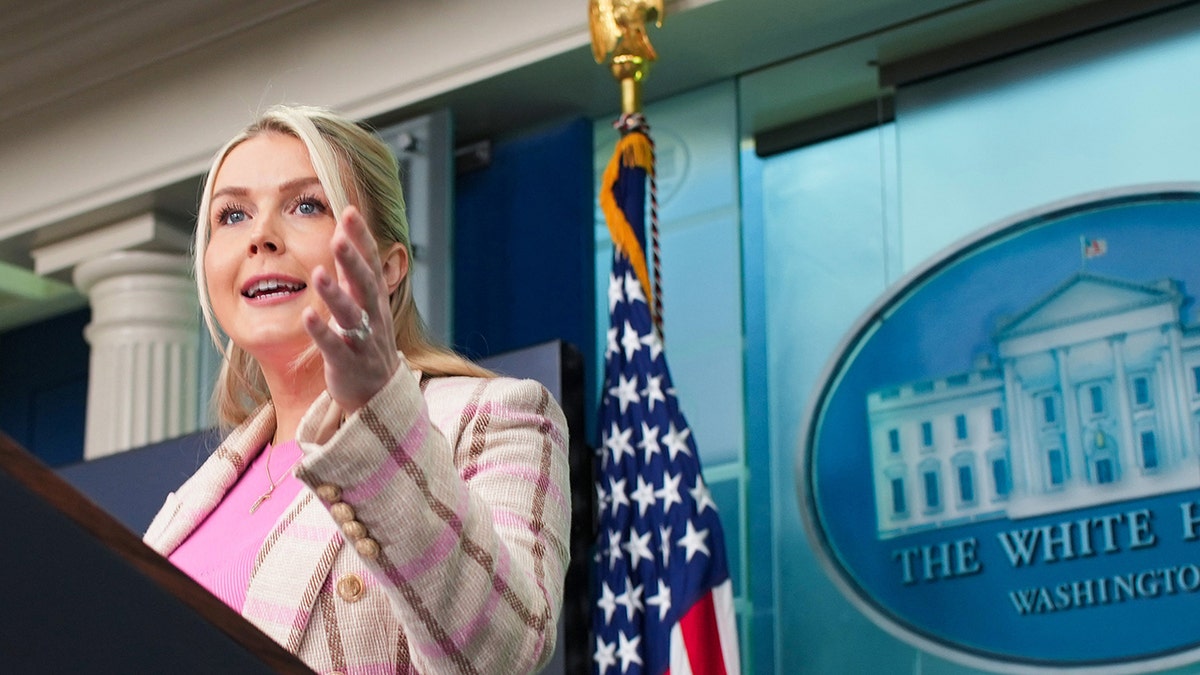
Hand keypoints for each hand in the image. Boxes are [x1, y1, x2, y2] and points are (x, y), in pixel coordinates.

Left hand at [303, 205, 400, 412]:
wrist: (377, 394)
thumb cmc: (365, 343)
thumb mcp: (364, 306)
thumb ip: (353, 276)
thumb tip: (344, 237)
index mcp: (374, 300)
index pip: (370, 263)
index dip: (361, 238)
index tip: (349, 210)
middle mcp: (372, 317)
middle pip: (365, 284)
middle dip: (352, 260)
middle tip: (339, 235)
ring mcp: (362, 341)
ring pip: (351, 315)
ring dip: (335, 294)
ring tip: (318, 274)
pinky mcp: (347, 363)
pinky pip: (334, 346)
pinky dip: (321, 332)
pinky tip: (305, 316)